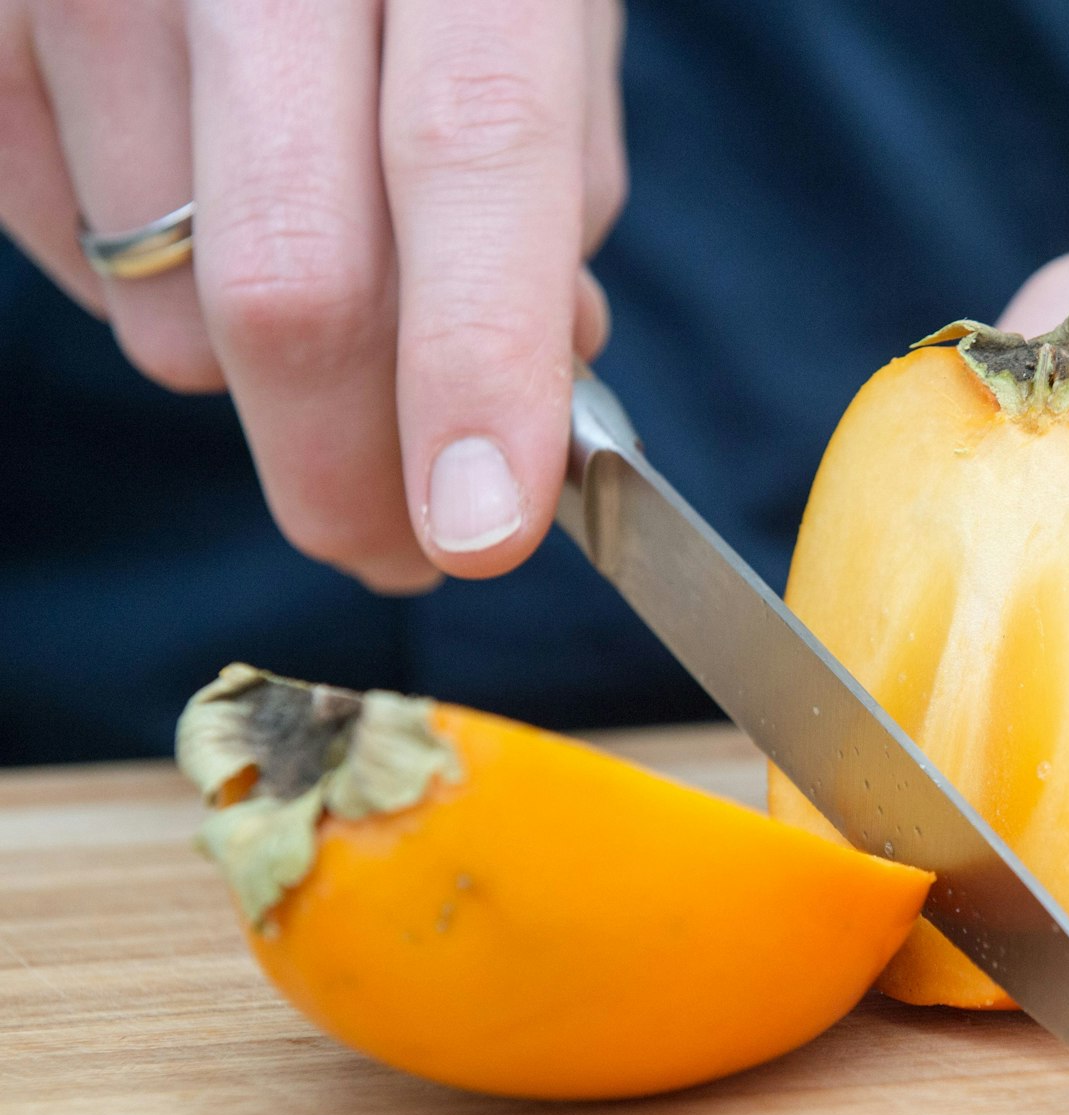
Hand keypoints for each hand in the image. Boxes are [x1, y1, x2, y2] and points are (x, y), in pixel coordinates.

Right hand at [0, 0, 625, 590]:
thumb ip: (546, 176)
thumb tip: (527, 386)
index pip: (471, 151)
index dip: (476, 361)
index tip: (481, 531)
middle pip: (291, 277)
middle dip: (349, 471)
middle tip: (400, 547)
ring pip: (168, 311)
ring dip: (259, 359)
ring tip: (302, 249)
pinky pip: (60, 249)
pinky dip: (142, 278)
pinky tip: (189, 180)